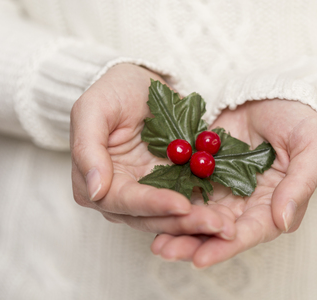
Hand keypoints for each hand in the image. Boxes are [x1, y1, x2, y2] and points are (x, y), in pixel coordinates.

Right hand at [70, 64, 234, 238]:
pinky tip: (228, 217)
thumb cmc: (113, 91)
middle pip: (151, 217)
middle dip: (183, 223)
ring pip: (171, 217)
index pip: (124, 201)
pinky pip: (188, 204)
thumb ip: (88, 149)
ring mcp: (147, 193)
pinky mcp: (171, 186)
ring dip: (199, 223)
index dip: (152, 205)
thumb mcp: (93, 109)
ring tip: (227, 226)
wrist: (141, 82)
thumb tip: (94, 190)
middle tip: (217, 225)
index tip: (181, 205)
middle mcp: (120, 196)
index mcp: (93, 183)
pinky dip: (206, 211)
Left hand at [151, 99, 316, 266]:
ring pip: (199, 215)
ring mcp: (224, 188)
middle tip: (166, 251)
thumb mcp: (311, 146)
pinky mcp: (204, 171)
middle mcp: (247, 203)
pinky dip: (170, 200)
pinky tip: (151, 208)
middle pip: (219, 231)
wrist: (273, 92)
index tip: (201, 258)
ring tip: (155, 243)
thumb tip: (282, 222)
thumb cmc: (300, 119)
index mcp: (275, 202)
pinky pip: (185, 188)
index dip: (227, 246)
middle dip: (193, 243)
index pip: (252, 231)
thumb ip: (300, 185)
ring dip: (177, 229)